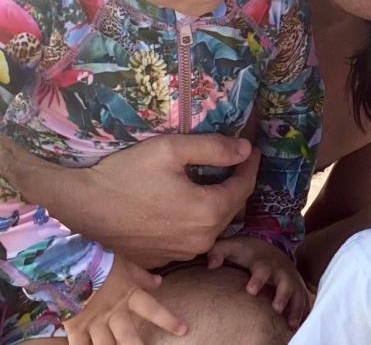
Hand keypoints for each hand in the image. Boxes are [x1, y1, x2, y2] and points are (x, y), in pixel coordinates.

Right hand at [20, 135, 259, 266]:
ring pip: (213, 225)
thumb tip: (245, 149)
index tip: (252, 149)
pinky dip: (196, 219)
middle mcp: (200, 240)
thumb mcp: (172, 150)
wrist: (81, 204)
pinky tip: (187, 202)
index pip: (244, 187)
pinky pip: (191, 237)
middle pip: (231, 208)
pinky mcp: (162, 260)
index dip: (250, 165)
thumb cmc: (126, 174)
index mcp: (208, 212)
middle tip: (236, 162)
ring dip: (218, 203)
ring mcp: (180, 254)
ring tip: (214, 180)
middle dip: (237, 183)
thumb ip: (214, 149)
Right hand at [63, 256, 186, 344]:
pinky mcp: (76, 328)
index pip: (153, 310)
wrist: (68, 265)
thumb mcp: (125, 266)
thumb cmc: (100, 263)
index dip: (168, 320)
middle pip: (129, 337)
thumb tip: (160, 282)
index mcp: (128, 296)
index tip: (183, 330)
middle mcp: (114, 313)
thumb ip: (142, 277)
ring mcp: (94, 323)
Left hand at [207, 236, 307, 328]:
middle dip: (283, 295)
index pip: (262, 269)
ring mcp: (290, 279)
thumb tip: (211, 265)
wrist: (270, 250)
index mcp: (263, 262)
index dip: (258, 279)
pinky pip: (304, 300)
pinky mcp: (296, 287)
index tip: (250, 290)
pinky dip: (304, 312)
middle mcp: (280, 271)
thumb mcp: (232, 247)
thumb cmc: (247, 253)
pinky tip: (300, 324)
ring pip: (298, 293)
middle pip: (285, 282)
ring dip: (296, 307)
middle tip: (276, 309)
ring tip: (291, 324)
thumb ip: (218, 252)